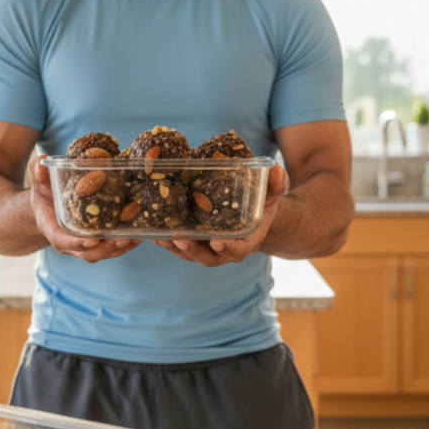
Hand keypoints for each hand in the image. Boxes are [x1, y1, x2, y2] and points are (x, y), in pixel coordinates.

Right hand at [28, 155, 140, 262]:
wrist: (50, 205)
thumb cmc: (45, 192)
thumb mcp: (39, 180)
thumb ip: (37, 171)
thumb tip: (43, 161)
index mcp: (51, 228)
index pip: (62, 241)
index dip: (77, 243)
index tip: (92, 239)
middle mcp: (68, 241)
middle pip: (87, 252)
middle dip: (105, 248)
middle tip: (121, 240)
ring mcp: (83, 244)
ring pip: (102, 252)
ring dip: (119, 248)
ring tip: (135, 237)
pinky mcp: (96, 242)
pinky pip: (111, 248)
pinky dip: (125, 244)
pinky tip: (139, 234)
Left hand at [153, 163, 289, 266]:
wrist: (252, 210)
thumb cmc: (262, 200)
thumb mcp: (271, 190)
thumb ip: (274, 183)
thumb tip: (275, 170)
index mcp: (248, 240)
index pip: (239, 249)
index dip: (228, 248)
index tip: (217, 241)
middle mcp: (226, 248)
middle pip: (210, 258)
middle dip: (194, 250)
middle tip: (180, 238)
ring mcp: (208, 247)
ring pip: (190, 254)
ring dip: (175, 248)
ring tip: (161, 237)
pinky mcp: (194, 241)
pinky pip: (179, 246)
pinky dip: (167, 241)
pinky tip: (153, 233)